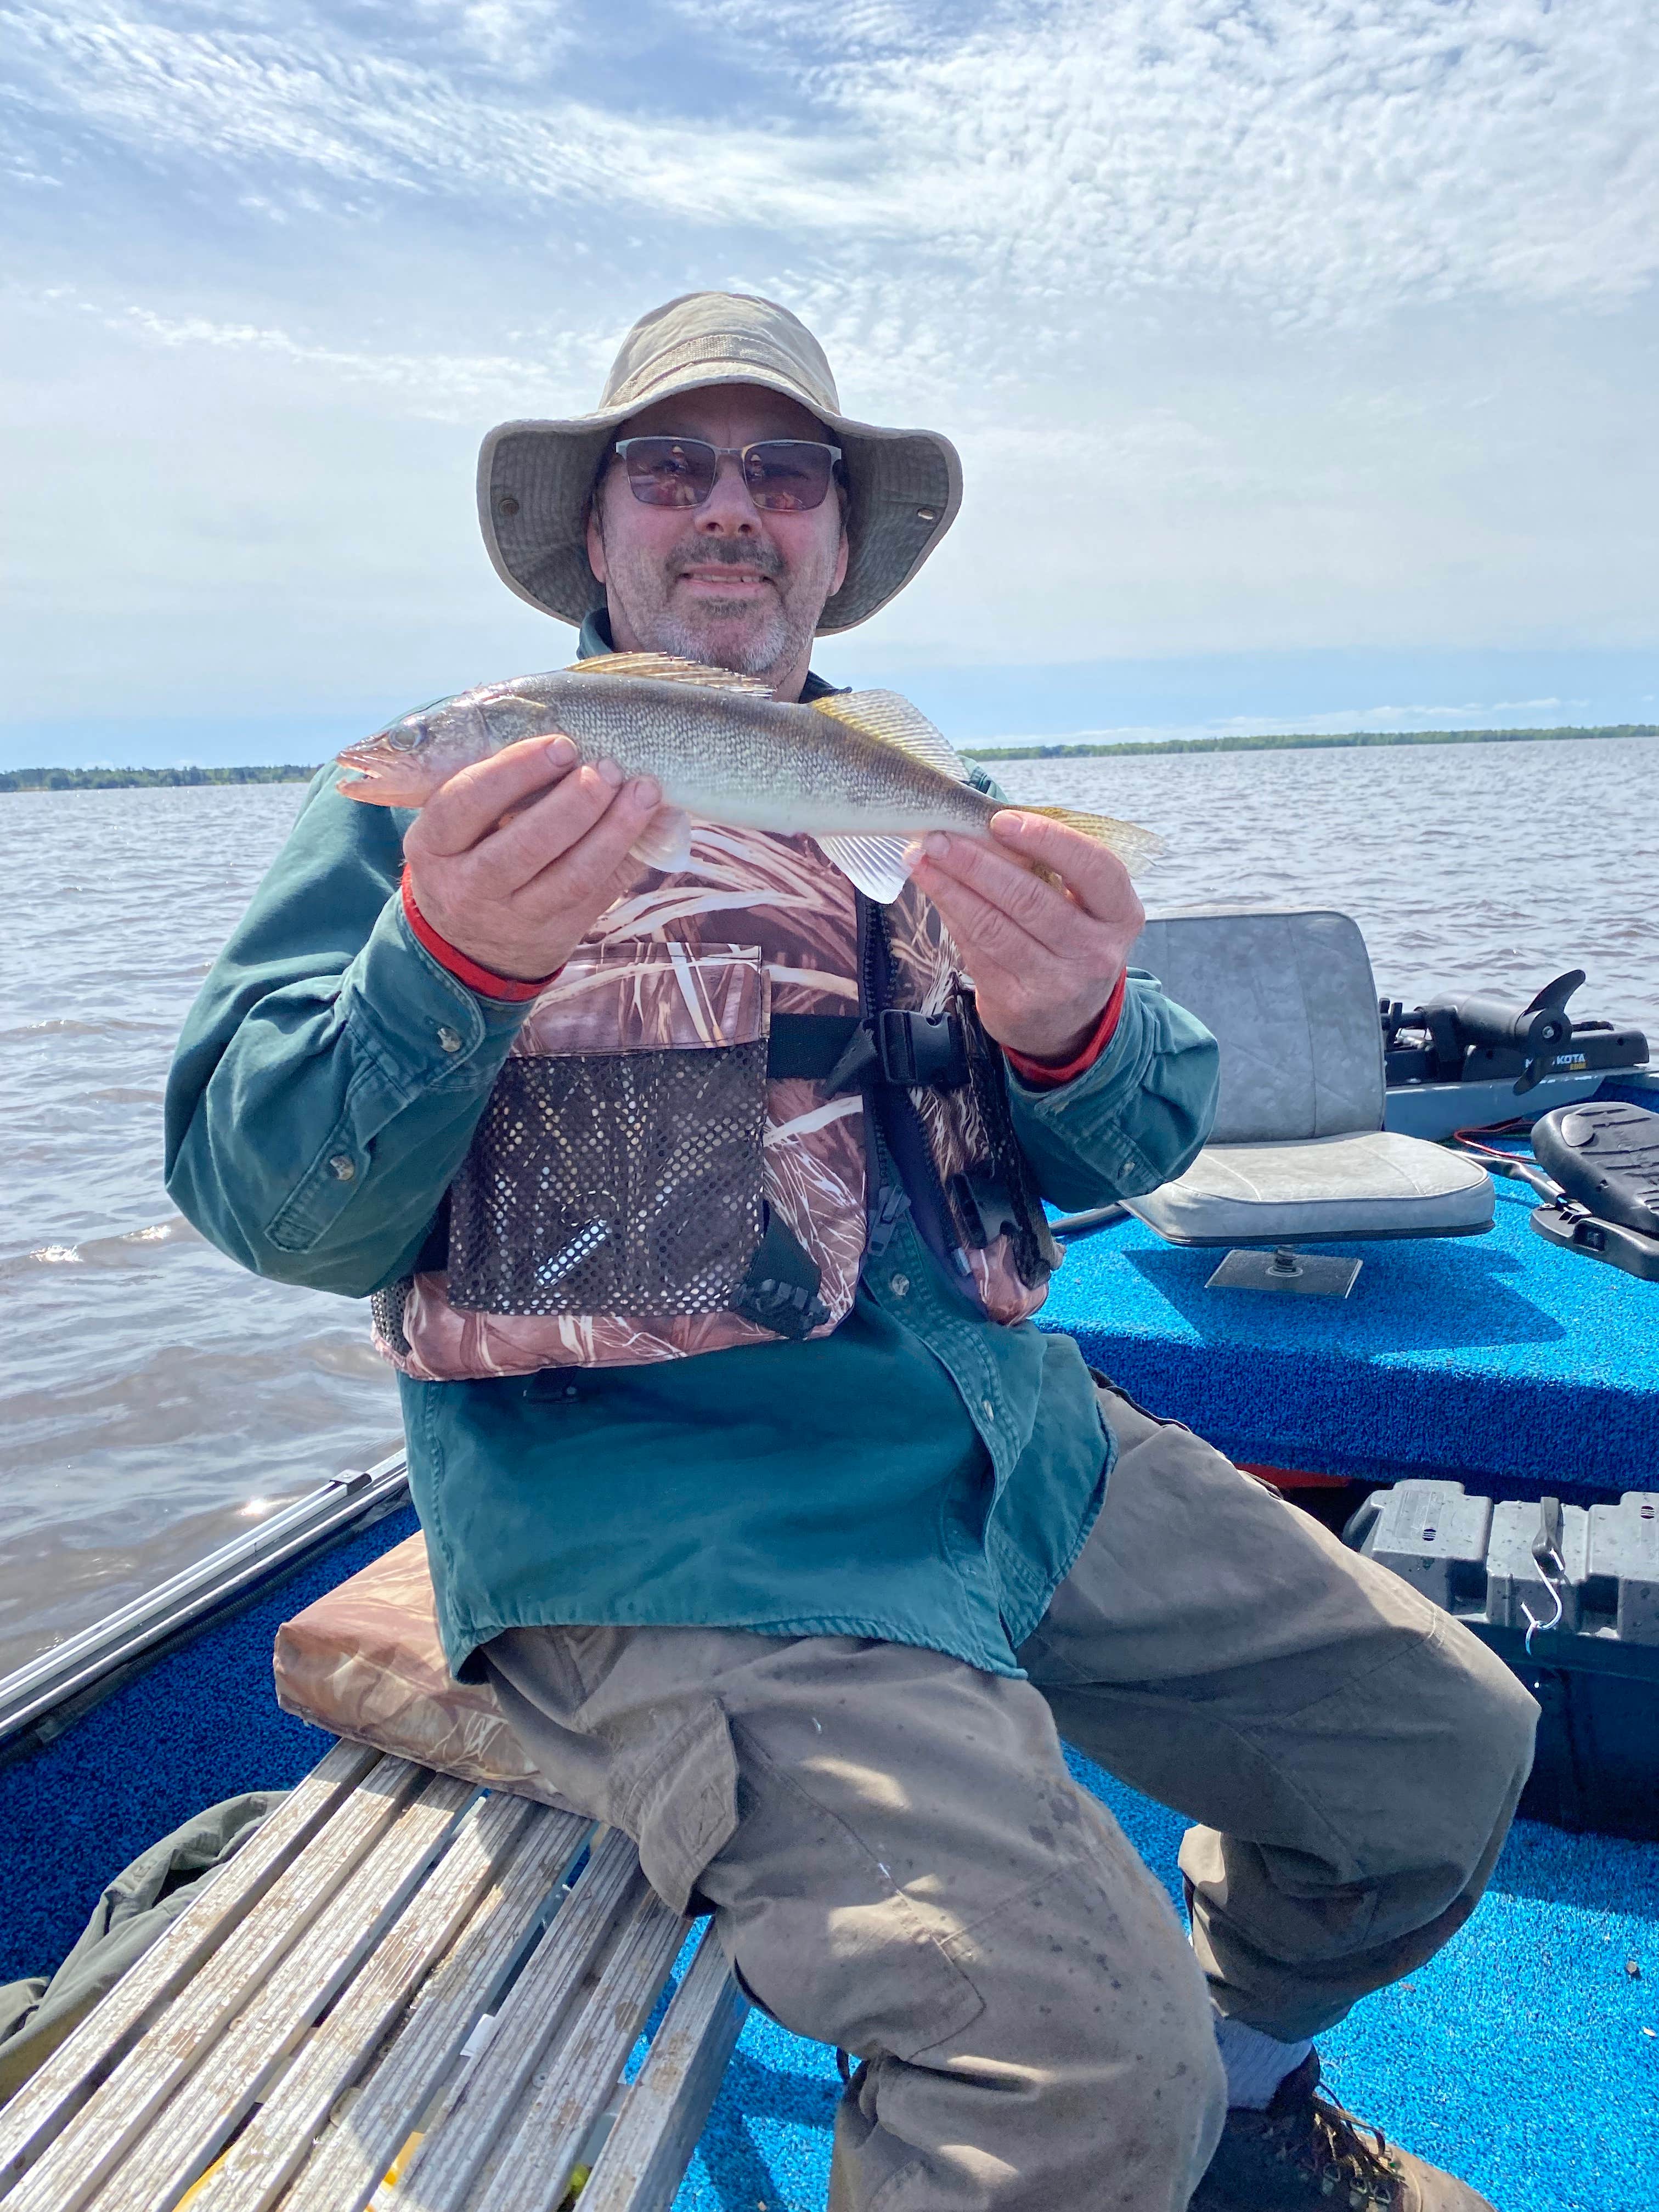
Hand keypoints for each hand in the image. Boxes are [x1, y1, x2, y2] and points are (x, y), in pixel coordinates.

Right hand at [402, 735, 663, 980]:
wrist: (467, 947)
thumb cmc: (465, 860)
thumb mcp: (452, 829)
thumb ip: (490, 789)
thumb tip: (571, 739)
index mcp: (433, 846)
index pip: (467, 801)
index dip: (517, 770)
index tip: (561, 745)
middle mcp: (468, 886)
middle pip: (526, 844)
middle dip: (575, 802)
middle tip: (607, 768)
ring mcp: (514, 917)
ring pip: (572, 876)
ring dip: (615, 830)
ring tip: (643, 791)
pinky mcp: (555, 933)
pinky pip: (599, 894)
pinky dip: (631, 857)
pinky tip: (652, 825)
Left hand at [905, 811, 1143, 1061]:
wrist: (1065, 1021)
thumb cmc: (1069, 942)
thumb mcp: (1083, 907)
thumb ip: (1051, 868)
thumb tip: (985, 826)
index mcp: (1120, 915)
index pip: (1093, 867)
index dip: (1046, 839)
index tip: (1000, 820)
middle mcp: (1095, 952)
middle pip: (1029, 898)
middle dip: (976, 861)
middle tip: (939, 837)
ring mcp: (1057, 983)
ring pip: (993, 926)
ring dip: (950, 887)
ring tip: (921, 859)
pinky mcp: (1018, 1005)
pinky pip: (975, 950)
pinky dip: (951, 914)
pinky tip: (934, 890)